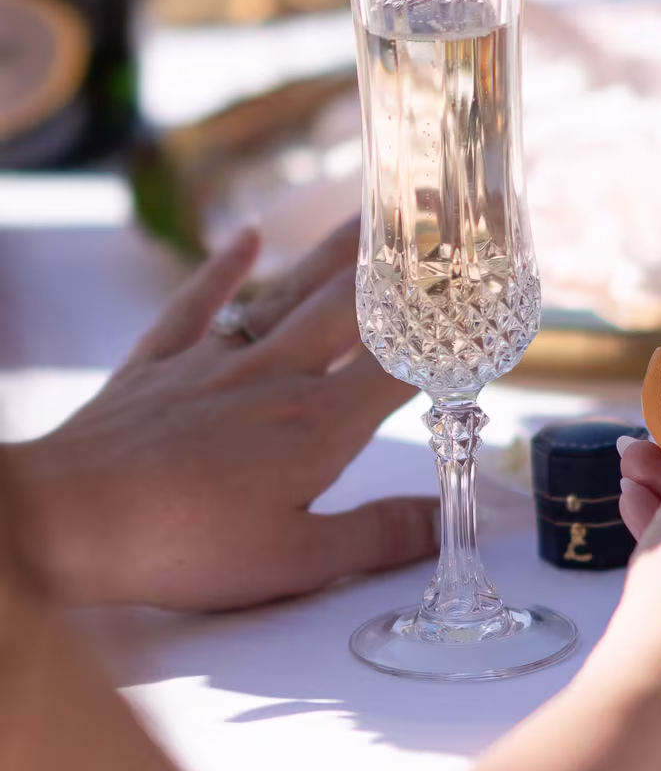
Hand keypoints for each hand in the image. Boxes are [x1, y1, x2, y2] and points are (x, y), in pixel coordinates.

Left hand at [7, 221, 435, 610]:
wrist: (64, 520)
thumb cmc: (182, 546)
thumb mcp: (296, 561)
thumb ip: (378, 535)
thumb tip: (449, 520)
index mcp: (318, 424)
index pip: (400, 363)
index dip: (447, 330)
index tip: (485, 296)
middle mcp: (274, 376)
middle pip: (351, 307)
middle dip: (402, 265)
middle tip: (440, 221)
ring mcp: (213, 363)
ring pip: (287, 293)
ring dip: (333, 251)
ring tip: (373, 210)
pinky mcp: (156, 367)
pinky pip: (197, 304)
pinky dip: (223, 267)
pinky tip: (246, 236)